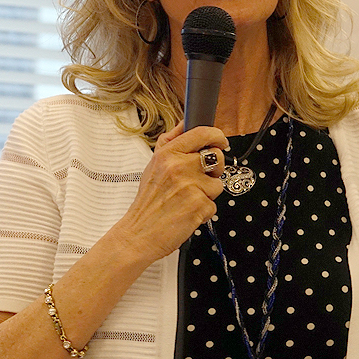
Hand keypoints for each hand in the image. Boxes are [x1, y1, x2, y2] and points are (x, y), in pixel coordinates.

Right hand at [116, 123, 227, 260]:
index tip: (220, 141)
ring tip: (187, 199)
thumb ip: (170, 142)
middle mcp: (180, 167)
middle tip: (199, 179)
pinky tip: (187, 212)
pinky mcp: (200, 206)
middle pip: (217, 157)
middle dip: (214, 169)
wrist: (138, 234)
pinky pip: (214, 204)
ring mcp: (191, 186)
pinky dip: (204, 210)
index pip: (202, 133)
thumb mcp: (153, 165)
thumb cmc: (147, 202)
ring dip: (208, 193)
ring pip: (218, 183)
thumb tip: (185, 124)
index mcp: (168, 154)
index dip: (216, 136)